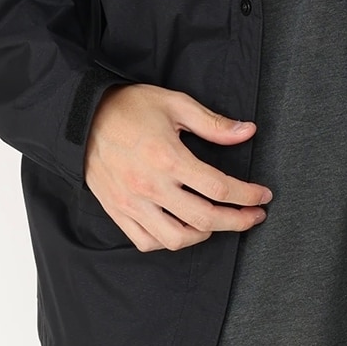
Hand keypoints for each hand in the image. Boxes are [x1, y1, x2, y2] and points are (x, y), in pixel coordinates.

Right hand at [82, 83, 272, 251]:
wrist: (83, 118)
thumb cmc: (131, 107)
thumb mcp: (175, 104)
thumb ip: (213, 124)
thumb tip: (248, 131)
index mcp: (168, 158)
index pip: (219, 188)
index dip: (247, 195)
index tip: (263, 196)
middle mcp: (151, 186)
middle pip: (205, 218)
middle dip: (237, 221)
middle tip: (254, 216)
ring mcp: (133, 204)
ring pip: (176, 239)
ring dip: (205, 234)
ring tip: (218, 222)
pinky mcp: (118, 211)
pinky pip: (147, 241)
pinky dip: (170, 241)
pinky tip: (182, 229)